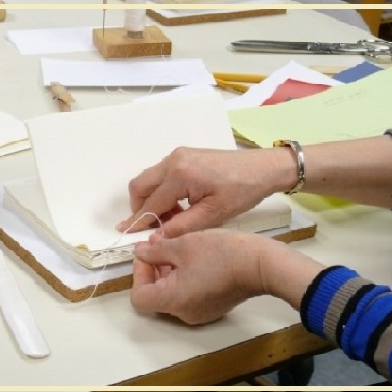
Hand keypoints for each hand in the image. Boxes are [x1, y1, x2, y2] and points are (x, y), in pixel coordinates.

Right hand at [117, 147, 295, 236]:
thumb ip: (182, 226)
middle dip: (140, 208)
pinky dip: (163, 191)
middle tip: (152, 227)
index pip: (150, 203)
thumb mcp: (213, 215)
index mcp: (180, 174)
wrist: (263, 169)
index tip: (128, 234)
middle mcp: (174, 160)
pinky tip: (181, 206)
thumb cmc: (243, 190)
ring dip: (153, 201)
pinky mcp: (185, 155)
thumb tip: (157, 237)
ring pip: (149, 180)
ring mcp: (178, 155)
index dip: (139, 222)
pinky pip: (162, 175)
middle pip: (140, 186)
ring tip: (174, 219)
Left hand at [130, 229, 324, 324]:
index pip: (139, 298)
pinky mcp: (213, 306)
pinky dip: (185, 277)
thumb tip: (141, 252)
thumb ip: (155, 251)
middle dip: (154, 267)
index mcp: (172, 301)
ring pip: (173, 294)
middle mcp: (184, 313)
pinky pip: (189, 295)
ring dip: (169, 270)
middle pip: (156, 295)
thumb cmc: (221, 253)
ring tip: (177, 245)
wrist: (260, 264)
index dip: (138, 274)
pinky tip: (194, 256)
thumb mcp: (182, 245)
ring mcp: (200, 313)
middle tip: (159, 243)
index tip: (147, 254)